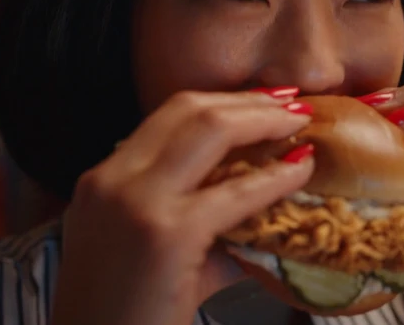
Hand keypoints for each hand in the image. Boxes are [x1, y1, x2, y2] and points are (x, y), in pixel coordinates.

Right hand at [50, 89, 315, 324]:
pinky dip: (275, 176)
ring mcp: (134, 202)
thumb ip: (201, 223)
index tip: (262, 101)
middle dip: (247, 100)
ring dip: (263, 120)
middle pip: (187, 108)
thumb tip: (264, 206)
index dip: (221, 101)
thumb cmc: (127, 316)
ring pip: (208, 129)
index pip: (166, 116)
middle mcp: (112, 180)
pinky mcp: (165, 233)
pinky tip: (301, 172)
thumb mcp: (153, 255)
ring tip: (299, 123)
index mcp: (103, 181)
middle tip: (290, 102)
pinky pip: (235, 191)